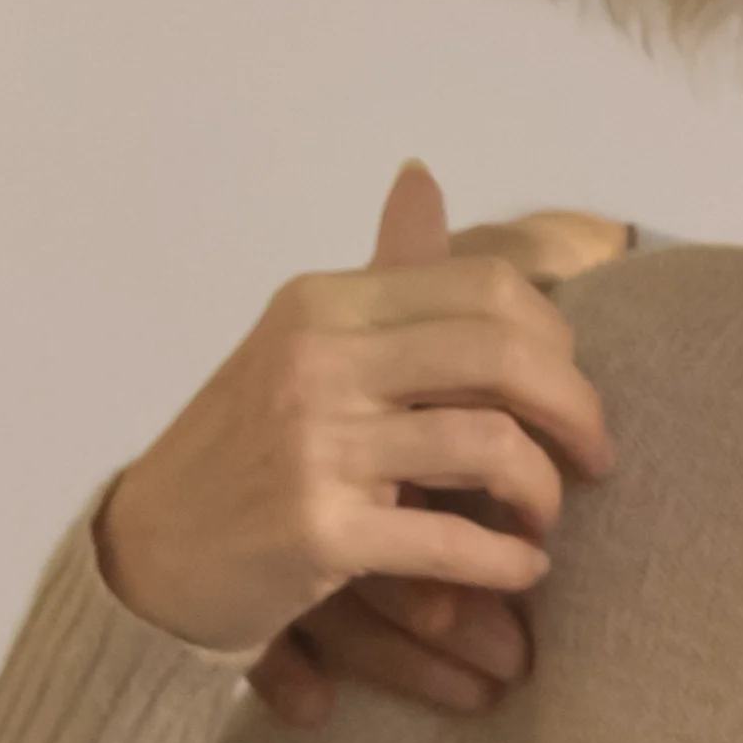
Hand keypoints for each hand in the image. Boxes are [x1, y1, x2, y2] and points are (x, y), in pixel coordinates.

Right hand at [246, 207, 625, 724]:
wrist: (149, 556)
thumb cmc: (247, 450)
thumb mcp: (305, 346)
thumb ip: (382, 274)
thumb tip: (421, 174)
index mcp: (324, 305)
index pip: (487, 289)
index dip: (557, 342)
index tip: (569, 392)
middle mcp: (316, 361)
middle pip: (505, 355)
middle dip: (577, 410)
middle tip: (593, 458)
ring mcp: (314, 445)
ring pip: (491, 447)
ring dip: (545, 492)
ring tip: (545, 515)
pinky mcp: (318, 532)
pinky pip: (453, 540)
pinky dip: (508, 561)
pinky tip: (521, 568)